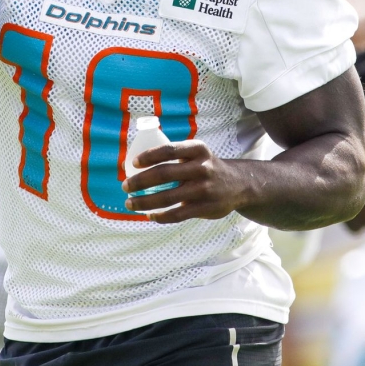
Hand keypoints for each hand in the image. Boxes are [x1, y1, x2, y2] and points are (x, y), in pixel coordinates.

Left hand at [121, 140, 248, 223]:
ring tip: (130, 203)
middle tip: (125, 186)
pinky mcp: (205, 208)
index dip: (149, 156)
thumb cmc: (207, 166)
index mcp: (197, 149)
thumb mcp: (197, 153)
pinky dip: (160, 216)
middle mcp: (202, 167)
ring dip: (144, 202)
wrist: (238, 184)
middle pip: (164, 174)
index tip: (133, 163)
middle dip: (140, 181)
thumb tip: (139, 164)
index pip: (169, 150)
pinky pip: (177, 214)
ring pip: (167, 197)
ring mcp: (204, 189)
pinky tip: (149, 215)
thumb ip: (175, 156)